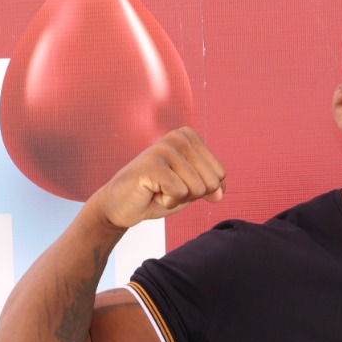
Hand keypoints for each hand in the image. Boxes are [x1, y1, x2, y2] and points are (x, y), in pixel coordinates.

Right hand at [88, 127, 225, 230]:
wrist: (121, 205)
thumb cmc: (156, 194)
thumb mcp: (190, 190)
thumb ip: (210, 187)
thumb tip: (220, 193)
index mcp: (189, 137)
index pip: (220, 174)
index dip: (201, 190)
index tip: (178, 184)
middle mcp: (178, 137)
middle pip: (210, 182)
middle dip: (191, 195)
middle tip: (167, 189)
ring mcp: (164, 148)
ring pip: (196, 188)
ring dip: (177, 198)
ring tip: (158, 190)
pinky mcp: (153, 164)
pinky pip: (179, 192)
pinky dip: (167, 201)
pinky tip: (152, 192)